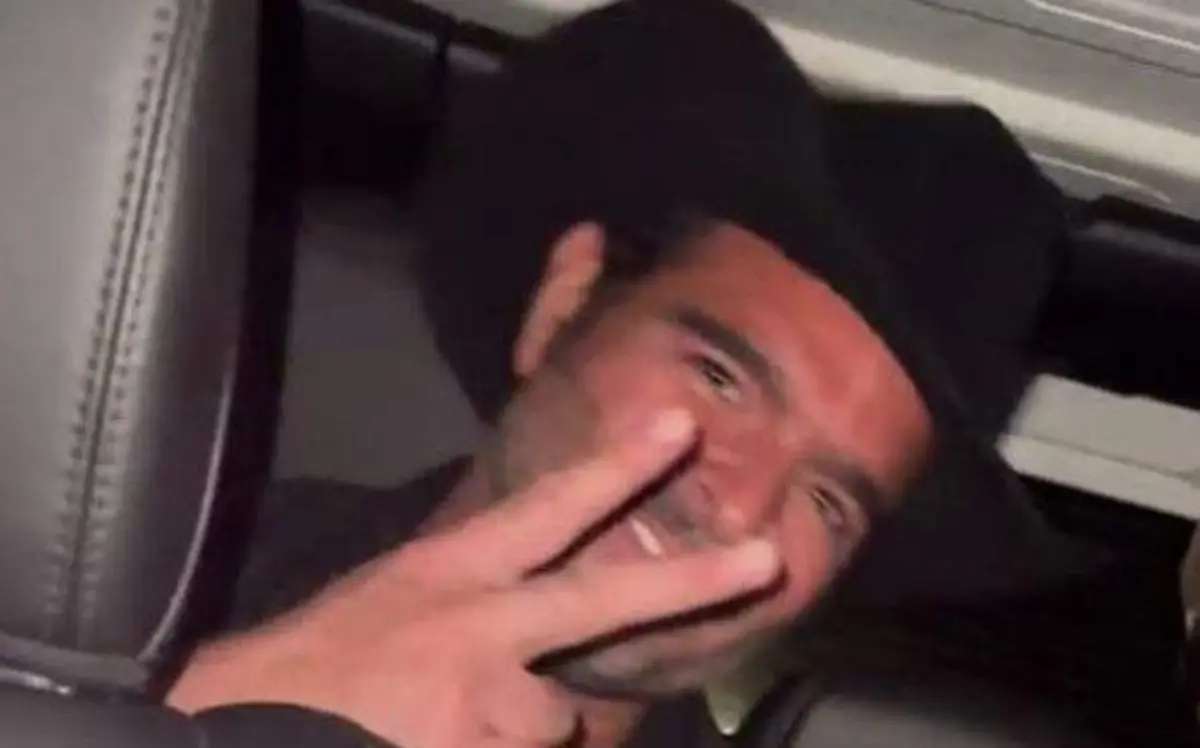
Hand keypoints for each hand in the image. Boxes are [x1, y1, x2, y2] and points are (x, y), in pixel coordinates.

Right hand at [170, 409, 780, 746]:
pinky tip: (446, 745)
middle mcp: (477, 628)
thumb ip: (469, 597)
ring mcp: (482, 701)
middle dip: (692, 579)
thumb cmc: (314, 666)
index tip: (679, 426)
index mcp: (449, 572)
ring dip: (523, 729)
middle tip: (764, 557)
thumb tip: (530, 617)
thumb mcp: (392, 601)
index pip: (547, 508)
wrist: (250, 731)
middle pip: (600, 600)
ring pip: (555, 720)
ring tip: (455, 725)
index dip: (617, 466)